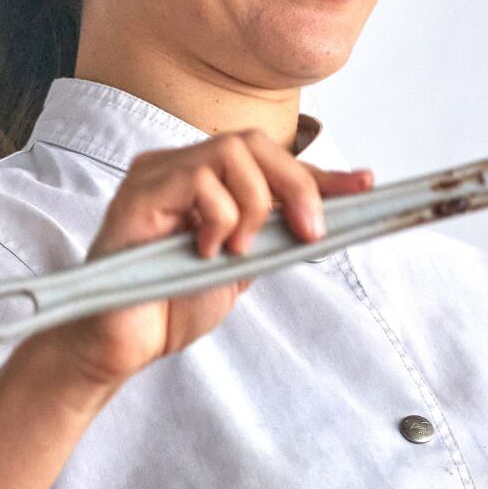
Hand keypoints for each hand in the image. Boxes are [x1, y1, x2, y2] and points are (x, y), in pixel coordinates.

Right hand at [35, 128, 373, 389]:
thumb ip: (272, 235)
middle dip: (295, 186)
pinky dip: (217, 217)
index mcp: (202, 181)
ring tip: (235, 252)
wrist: (124, 344)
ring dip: (251, 207)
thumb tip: (323, 214)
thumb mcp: (240, 267)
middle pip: (254, 143)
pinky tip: (203, 251)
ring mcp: (155, 176)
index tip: (363, 186)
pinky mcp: (138, 195)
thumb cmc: (169, 306)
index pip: (269, 162)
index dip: (319, 174)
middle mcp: (177, 168)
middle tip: (307, 233)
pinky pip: (197, 179)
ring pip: (230, 153)